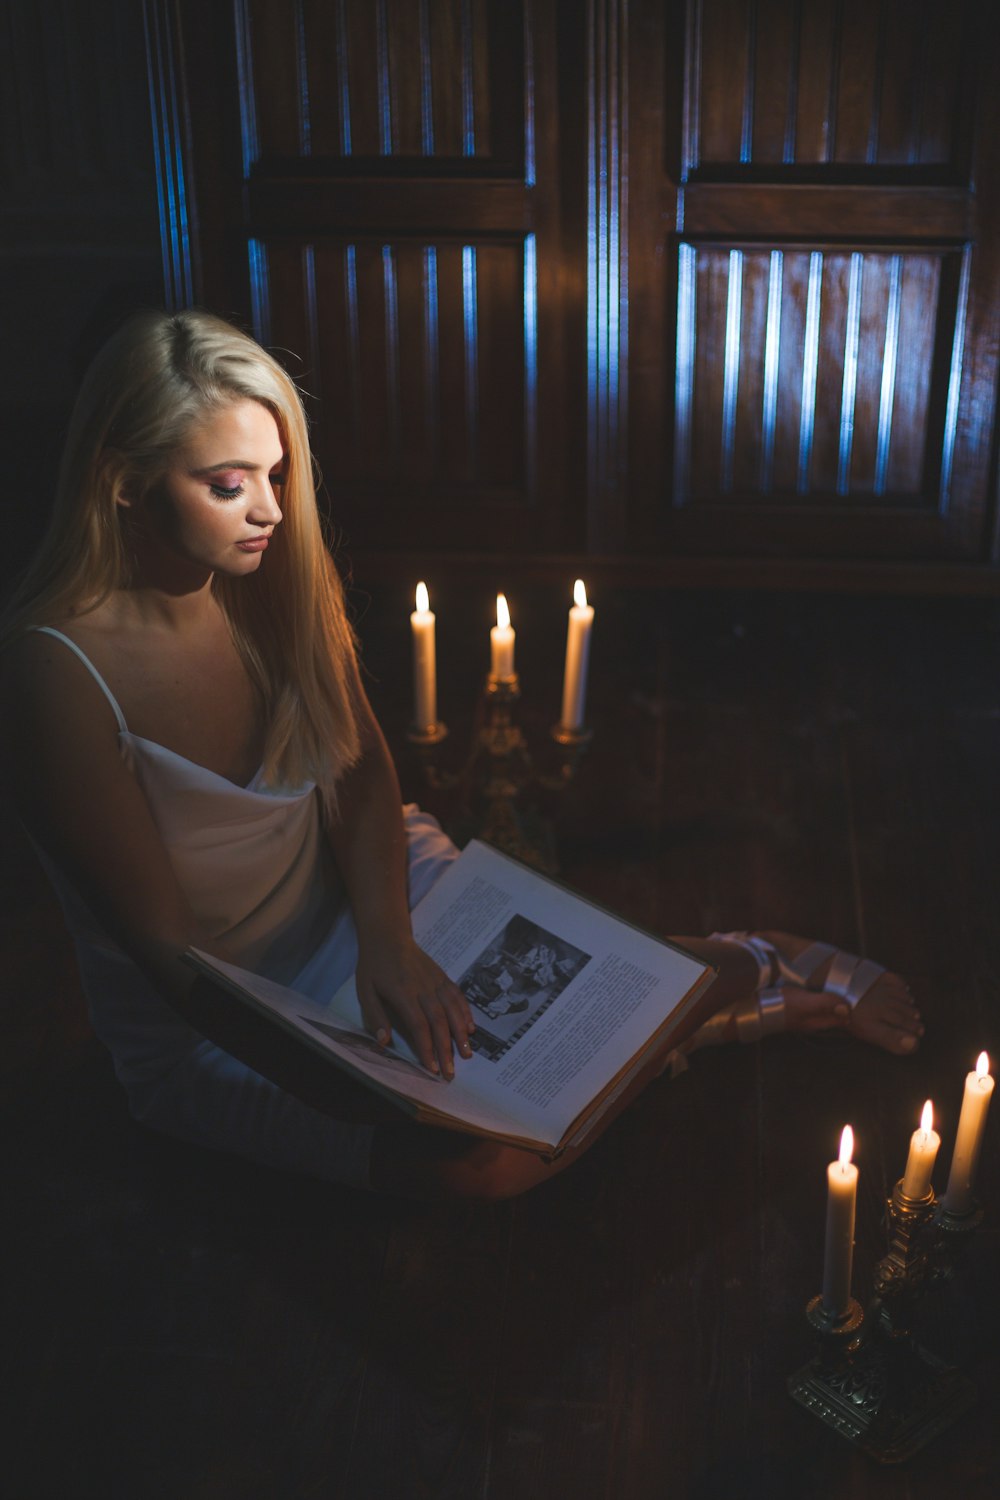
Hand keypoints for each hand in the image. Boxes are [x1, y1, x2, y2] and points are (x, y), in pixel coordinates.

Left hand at [355, 934, 474, 1078]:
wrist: (388, 935)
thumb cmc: (374, 966)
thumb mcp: (365, 991)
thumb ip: (375, 1016)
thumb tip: (384, 1042)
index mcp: (402, 992)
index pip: (418, 1024)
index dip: (426, 1047)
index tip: (432, 1068)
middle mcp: (423, 987)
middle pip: (438, 1021)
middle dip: (446, 1048)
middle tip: (451, 1072)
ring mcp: (435, 980)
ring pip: (452, 1009)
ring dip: (461, 1033)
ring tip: (467, 1054)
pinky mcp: (442, 976)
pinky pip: (457, 995)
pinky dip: (466, 1012)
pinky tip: (471, 1028)